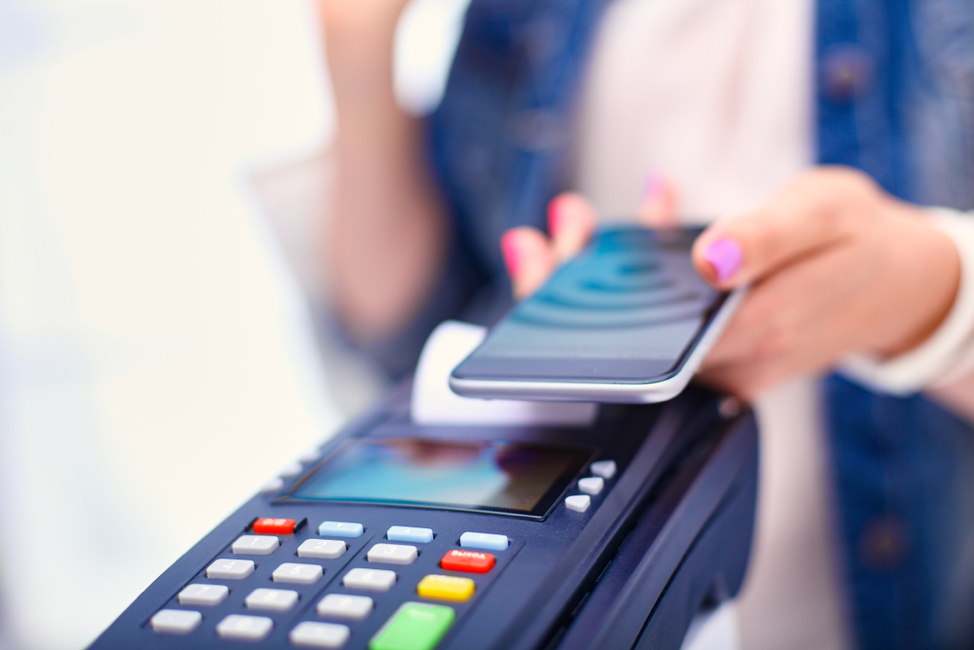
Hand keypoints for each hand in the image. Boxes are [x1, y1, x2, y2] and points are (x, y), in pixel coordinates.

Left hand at [501, 167, 959, 399]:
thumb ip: (764, 239)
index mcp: (758, 331)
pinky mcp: (723, 352)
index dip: (589, 304)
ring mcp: (726, 361)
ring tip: (572, 221)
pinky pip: (665, 320)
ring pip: (641, 331)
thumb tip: (707, 259)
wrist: (901, 282)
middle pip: (630, 340)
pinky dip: (641, 276)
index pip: (649, 336)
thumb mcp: (822, 216)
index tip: (553, 263)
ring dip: (600, 277)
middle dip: (574, 286)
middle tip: (551, 232)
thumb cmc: (861, 243)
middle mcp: (734, 360)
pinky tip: (634, 225)